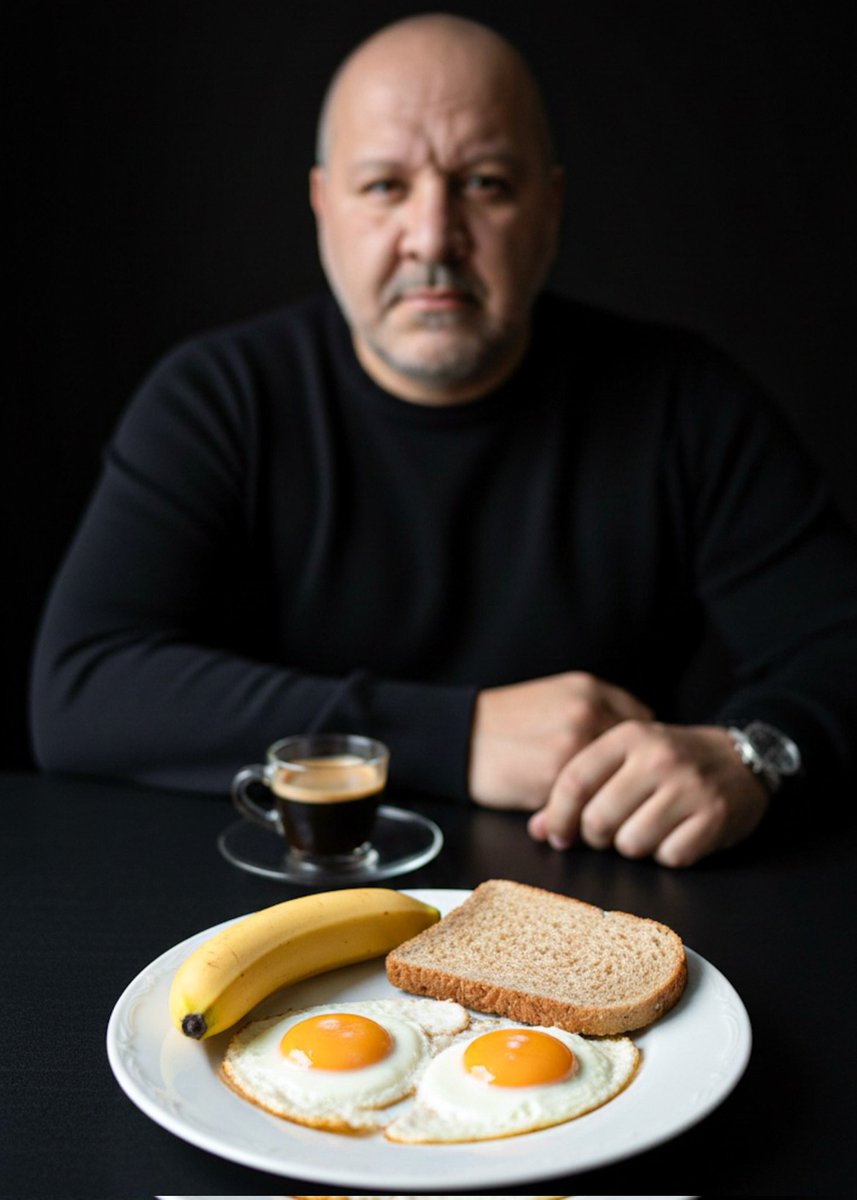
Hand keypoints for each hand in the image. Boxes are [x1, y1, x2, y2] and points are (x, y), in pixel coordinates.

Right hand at [468, 671, 652, 809]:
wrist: (458, 736)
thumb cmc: (506, 721)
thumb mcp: (556, 696)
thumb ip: (597, 712)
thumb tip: (634, 750)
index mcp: (591, 689)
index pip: (643, 725)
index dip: (638, 752)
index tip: (630, 768)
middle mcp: (588, 712)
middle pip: (635, 759)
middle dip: (628, 781)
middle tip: (616, 798)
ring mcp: (573, 745)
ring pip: (614, 785)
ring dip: (606, 805)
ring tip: (592, 816)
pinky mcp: (555, 778)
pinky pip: (585, 806)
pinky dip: (579, 819)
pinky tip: (564, 822)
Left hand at [527, 721, 769, 866]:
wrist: (742, 759)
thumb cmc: (669, 762)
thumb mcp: (626, 757)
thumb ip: (582, 786)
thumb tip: (540, 829)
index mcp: (629, 736)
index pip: (574, 781)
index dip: (557, 815)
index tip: (556, 834)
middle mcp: (658, 758)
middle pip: (599, 819)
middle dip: (595, 836)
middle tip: (607, 832)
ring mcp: (690, 787)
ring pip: (631, 844)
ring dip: (633, 846)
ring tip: (645, 828)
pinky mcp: (715, 816)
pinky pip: (670, 857)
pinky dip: (668, 854)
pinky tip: (675, 835)